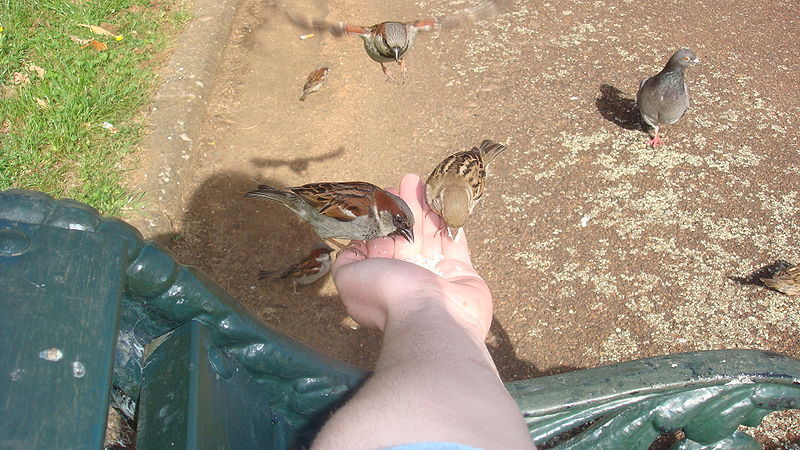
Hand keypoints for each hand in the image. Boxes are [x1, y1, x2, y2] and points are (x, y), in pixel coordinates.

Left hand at [333, 174, 492, 338]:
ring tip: (424, 183)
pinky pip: (455, 242)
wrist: (431, 317)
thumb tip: (356, 245)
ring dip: (427, 208)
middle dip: (407, 206)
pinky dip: (450, 222)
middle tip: (408, 181)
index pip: (381, 240)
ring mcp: (436, 275)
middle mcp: (408, 277)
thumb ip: (348, 259)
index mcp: (381, 277)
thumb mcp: (348, 277)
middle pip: (407, 234)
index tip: (385, 195)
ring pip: (431, 234)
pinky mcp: (462, 273)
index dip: (383, 216)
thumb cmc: (387, 295)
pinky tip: (445, 201)